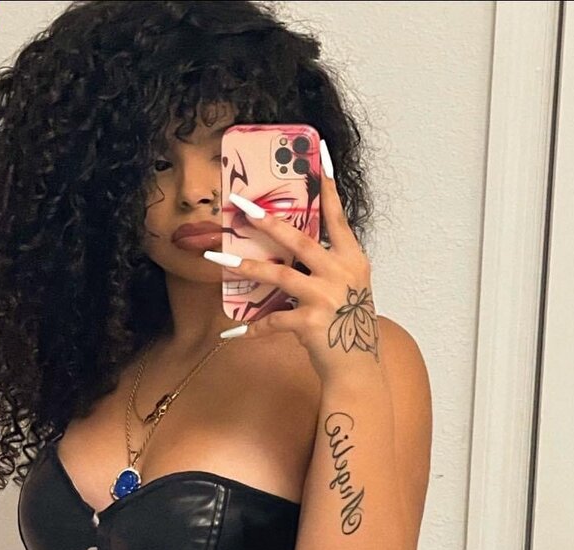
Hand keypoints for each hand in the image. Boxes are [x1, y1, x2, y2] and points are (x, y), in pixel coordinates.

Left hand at [205, 139, 380, 380]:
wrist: (358, 369)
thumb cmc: (349, 327)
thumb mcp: (350, 289)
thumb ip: (329, 266)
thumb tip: (296, 250)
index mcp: (352, 260)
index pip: (337, 217)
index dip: (327, 188)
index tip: (318, 157)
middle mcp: (341, 273)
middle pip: (298, 239)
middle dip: (267, 220)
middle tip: (240, 204)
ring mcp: (326, 297)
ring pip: (277, 275)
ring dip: (244, 265)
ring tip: (216, 256)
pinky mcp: (311, 323)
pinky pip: (272, 320)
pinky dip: (251, 327)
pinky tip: (232, 333)